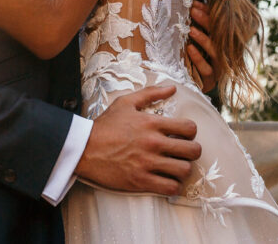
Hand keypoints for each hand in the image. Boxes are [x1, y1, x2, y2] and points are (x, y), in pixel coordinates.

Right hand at [75, 86, 200, 195]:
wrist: (84, 148)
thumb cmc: (104, 126)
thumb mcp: (126, 103)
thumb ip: (150, 94)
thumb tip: (172, 88)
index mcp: (152, 123)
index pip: (189, 128)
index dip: (191, 132)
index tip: (183, 135)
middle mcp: (153, 143)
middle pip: (193, 151)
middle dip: (192, 151)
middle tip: (184, 152)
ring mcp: (148, 163)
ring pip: (184, 170)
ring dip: (183, 169)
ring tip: (176, 167)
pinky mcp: (141, 181)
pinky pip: (170, 188)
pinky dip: (173, 186)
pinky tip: (167, 180)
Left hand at [186, 0, 216, 93]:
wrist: (191, 86)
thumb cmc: (194, 58)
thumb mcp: (195, 39)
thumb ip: (196, 24)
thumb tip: (192, 4)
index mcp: (220, 42)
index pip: (216, 23)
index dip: (206, 12)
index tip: (193, 3)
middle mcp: (222, 53)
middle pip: (218, 35)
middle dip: (205, 21)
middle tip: (192, 11)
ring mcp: (218, 67)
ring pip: (215, 52)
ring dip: (203, 39)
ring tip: (191, 30)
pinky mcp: (210, 80)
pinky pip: (206, 69)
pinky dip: (198, 58)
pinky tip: (190, 48)